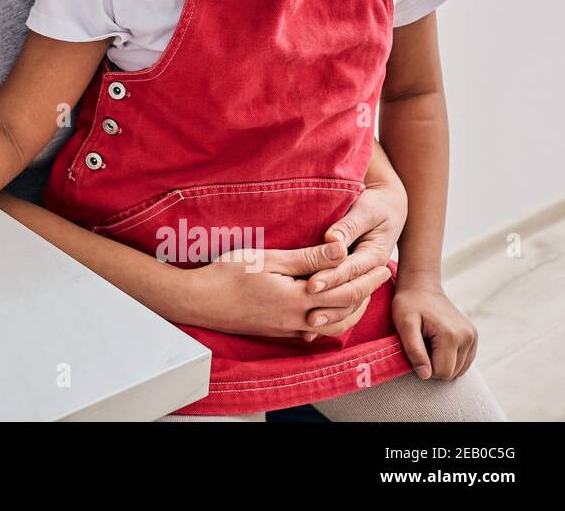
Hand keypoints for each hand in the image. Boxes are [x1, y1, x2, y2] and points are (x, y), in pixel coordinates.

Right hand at [185, 243, 391, 339]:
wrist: (198, 301)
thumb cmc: (227, 275)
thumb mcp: (268, 259)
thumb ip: (307, 258)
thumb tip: (340, 250)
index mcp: (297, 299)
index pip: (344, 291)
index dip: (367, 279)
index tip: (383, 266)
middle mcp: (296, 319)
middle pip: (344, 312)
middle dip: (367, 294)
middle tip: (381, 277)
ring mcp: (286, 329)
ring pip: (332, 327)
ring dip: (352, 311)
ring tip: (361, 294)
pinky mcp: (276, 332)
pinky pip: (313, 332)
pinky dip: (330, 321)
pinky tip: (329, 311)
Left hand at [304, 178, 408, 328]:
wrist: (389, 209)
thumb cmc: (375, 205)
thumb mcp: (365, 210)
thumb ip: (348, 225)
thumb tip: (332, 239)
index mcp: (375, 256)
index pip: (350, 270)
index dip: (330, 278)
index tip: (310, 285)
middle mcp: (370, 273)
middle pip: (348, 293)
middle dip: (327, 304)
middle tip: (306, 316)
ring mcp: (362, 280)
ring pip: (347, 304)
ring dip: (328, 316)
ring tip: (306, 327)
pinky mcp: (352, 281)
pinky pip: (342, 302)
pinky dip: (328, 314)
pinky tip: (309, 329)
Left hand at [392, 274, 477, 379]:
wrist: (421, 286)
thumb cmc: (408, 304)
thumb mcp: (404, 324)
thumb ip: (414, 350)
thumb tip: (425, 375)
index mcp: (451, 335)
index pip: (442, 373)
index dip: (424, 368)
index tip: (415, 349)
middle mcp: (468, 337)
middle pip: (451, 373)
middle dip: (433, 365)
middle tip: (421, 344)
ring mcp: (473, 336)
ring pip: (459, 370)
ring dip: (442, 361)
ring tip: (429, 341)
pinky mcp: (473, 336)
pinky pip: (464, 362)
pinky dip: (450, 358)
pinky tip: (438, 343)